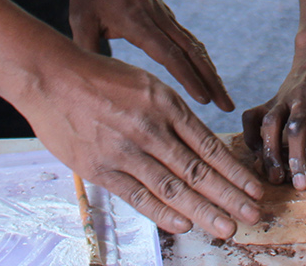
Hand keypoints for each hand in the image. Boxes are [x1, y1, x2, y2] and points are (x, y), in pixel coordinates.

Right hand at [19, 50, 262, 237]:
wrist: (51, 77)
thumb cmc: (100, 78)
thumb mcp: (146, 84)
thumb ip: (172, 115)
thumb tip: (200, 146)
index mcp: (165, 104)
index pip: (209, 145)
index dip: (234, 171)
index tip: (254, 189)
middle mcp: (150, 128)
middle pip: (198, 170)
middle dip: (229, 196)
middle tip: (253, 216)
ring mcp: (125, 150)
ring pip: (172, 187)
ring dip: (203, 211)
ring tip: (227, 228)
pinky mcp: (100, 168)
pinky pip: (138, 195)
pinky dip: (161, 212)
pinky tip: (183, 223)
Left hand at [69, 0, 232, 110]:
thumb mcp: (81, 19)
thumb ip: (87, 49)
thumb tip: (88, 83)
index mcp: (139, 23)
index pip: (169, 54)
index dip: (187, 77)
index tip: (203, 98)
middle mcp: (159, 20)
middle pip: (192, 53)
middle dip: (211, 81)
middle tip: (228, 107)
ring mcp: (167, 18)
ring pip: (195, 48)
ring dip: (211, 73)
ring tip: (225, 99)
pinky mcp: (168, 19)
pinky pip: (190, 42)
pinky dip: (202, 61)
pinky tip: (209, 75)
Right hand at [241, 35, 305, 189]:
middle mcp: (303, 95)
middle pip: (297, 128)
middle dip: (297, 158)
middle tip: (300, 186)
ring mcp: (284, 97)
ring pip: (271, 123)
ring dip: (271, 151)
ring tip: (275, 177)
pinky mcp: (271, 98)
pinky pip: (253, 116)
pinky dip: (250, 135)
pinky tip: (255, 155)